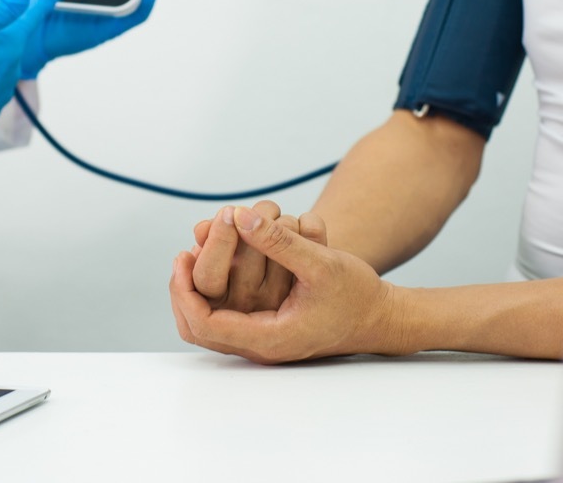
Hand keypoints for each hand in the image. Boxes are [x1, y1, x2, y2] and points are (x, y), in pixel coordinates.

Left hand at [170, 206, 406, 363]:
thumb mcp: (320, 262)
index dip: (185, 289)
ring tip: (193, 254)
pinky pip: (224, 317)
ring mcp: (262, 340)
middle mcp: (260, 345)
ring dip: (196, 290)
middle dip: (184, 290)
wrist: (381, 317)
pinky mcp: (265, 329)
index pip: (205, 324)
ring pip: (207, 325)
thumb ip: (279, 242)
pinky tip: (215, 261)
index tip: (182, 255)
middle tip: (182, 255)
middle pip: (197, 329)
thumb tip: (239, 216)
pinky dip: (214, 291)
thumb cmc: (357, 294)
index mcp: (270, 338)